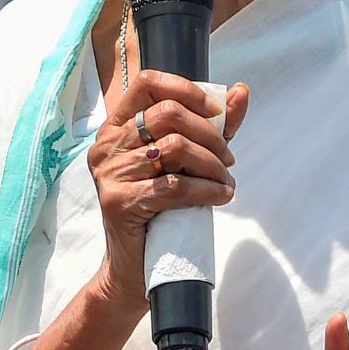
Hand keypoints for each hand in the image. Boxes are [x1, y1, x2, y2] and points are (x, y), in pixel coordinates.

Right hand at [85, 68, 249, 312]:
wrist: (134, 268)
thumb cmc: (161, 210)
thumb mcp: (184, 161)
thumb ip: (211, 126)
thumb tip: (241, 91)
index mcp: (116, 127)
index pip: (147, 82)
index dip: (187, 89)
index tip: (216, 113)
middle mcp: (107, 145)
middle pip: (168, 113)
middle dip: (210, 135)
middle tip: (228, 159)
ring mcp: (109, 173)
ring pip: (176, 148)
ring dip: (213, 166)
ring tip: (225, 182)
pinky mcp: (119, 201)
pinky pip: (175, 185)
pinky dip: (207, 189)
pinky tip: (220, 196)